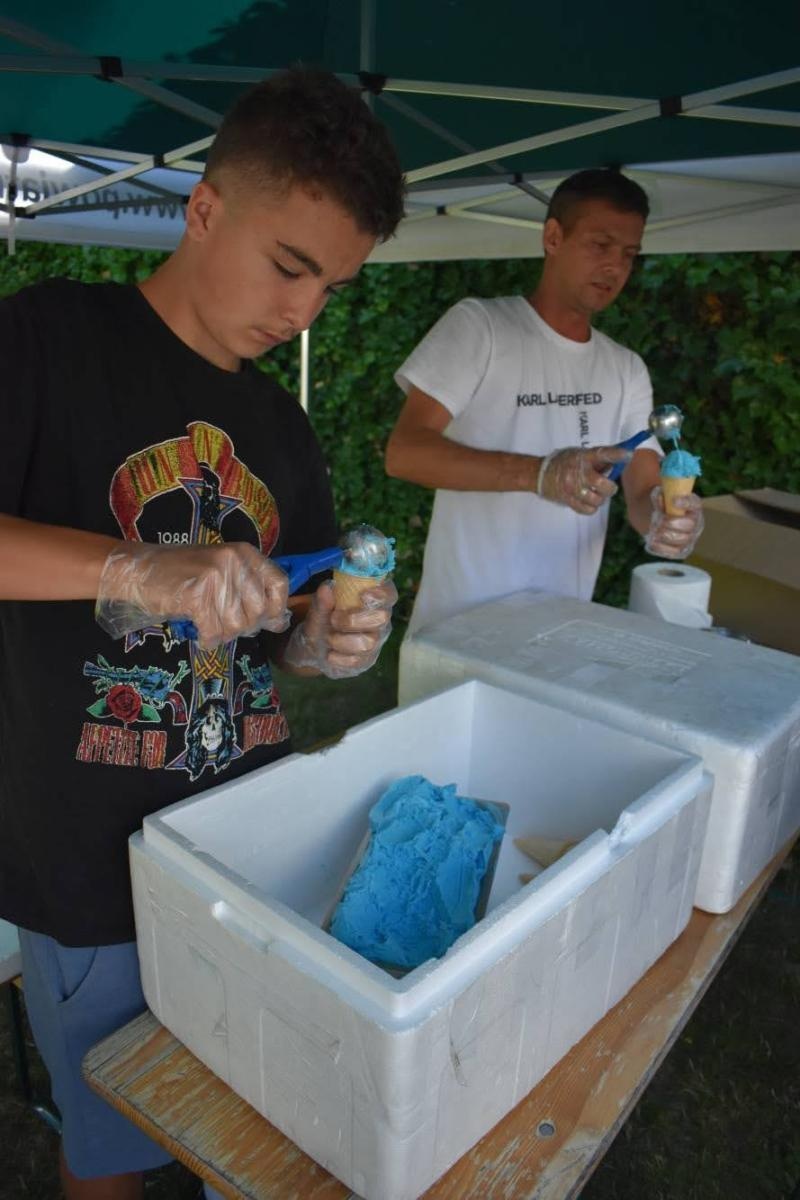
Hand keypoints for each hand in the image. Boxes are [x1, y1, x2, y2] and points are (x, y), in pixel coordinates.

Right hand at [96, 542, 290, 647]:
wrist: (139, 569)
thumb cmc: (183, 575)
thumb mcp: (223, 572)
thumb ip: (251, 591)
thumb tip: (280, 623)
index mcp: (244, 553)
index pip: (279, 584)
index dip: (275, 610)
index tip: (264, 623)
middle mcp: (234, 560)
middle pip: (258, 612)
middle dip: (243, 627)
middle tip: (223, 625)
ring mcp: (215, 576)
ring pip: (236, 625)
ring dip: (223, 634)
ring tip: (208, 627)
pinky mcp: (197, 594)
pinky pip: (214, 632)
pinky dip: (207, 639)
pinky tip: (198, 634)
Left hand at [282, 577, 396, 678]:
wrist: (317, 645)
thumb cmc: (325, 619)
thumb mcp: (319, 608)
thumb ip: (322, 600)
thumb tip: (326, 589)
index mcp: (373, 600)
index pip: (389, 594)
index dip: (381, 594)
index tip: (362, 595)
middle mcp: (380, 620)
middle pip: (382, 618)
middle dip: (353, 620)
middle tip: (333, 619)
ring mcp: (376, 641)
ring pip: (368, 643)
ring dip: (342, 641)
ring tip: (328, 638)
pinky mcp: (368, 660)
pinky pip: (358, 661)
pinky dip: (339, 658)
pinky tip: (330, 654)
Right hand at [537, 446, 631, 514]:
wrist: (540, 473)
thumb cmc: (564, 462)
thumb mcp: (580, 454)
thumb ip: (597, 459)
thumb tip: (619, 462)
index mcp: (583, 457)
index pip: (603, 454)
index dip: (617, 454)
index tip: (629, 454)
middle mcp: (578, 472)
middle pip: (602, 484)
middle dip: (610, 488)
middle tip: (608, 487)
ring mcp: (572, 488)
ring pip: (597, 499)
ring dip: (600, 498)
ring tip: (596, 494)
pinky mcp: (568, 500)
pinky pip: (587, 510)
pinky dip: (591, 507)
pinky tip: (589, 501)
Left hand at [644, 488, 704, 558]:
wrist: (652, 519)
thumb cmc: (658, 505)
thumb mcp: (657, 496)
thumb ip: (659, 497)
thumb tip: (660, 500)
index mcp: (693, 506)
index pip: (695, 503)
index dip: (686, 503)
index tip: (674, 501)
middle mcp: (695, 523)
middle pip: (689, 525)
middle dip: (672, 523)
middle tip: (658, 521)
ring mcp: (689, 538)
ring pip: (682, 539)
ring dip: (665, 534)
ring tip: (653, 529)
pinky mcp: (681, 550)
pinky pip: (674, 552)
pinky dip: (661, 547)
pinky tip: (652, 539)